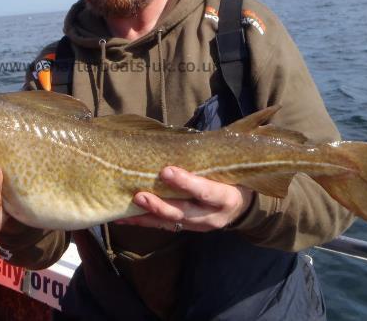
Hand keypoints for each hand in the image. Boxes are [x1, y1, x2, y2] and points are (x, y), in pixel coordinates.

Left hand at [116, 166, 253, 232]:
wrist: (242, 205)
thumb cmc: (232, 177)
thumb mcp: (228, 168)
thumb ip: (209, 158)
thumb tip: (182, 137)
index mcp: (227, 198)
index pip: (206, 192)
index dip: (186, 183)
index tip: (166, 172)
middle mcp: (213, 216)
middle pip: (184, 212)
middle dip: (161, 205)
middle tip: (140, 195)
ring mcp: (199, 226)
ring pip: (171, 222)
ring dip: (148, 215)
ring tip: (130, 206)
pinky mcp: (187, 229)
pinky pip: (163, 227)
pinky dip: (144, 222)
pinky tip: (124, 219)